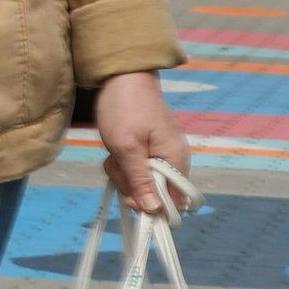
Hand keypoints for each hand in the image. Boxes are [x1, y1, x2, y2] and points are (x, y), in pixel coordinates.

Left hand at [93, 71, 190, 215]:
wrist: (120, 77)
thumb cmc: (124, 109)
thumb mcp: (126, 148)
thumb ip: (139, 180)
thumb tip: (152, 211)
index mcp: (176, 160)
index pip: (175, 201)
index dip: (153, 207)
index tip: (129, 198)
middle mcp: (173, 160)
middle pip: (154, 194)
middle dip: (130, 185)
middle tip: (116, 165)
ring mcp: (160, 154)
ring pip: (139, 182)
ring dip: (122, 173)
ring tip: (113, 153)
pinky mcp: (147, 150)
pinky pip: (134, 169)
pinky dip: (121, 164)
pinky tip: (113, 151)